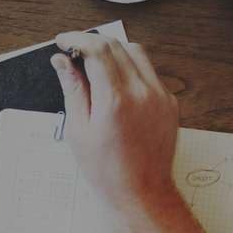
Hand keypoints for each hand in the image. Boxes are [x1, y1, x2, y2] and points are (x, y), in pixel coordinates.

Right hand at [52, 33, 181, 213]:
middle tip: (75, 51)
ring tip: (96, 63)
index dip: (77, 39)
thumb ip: (73, 89)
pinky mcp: (170, 102)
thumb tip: (63, 62)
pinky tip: (118, 82)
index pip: (96, 50)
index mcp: (115, 100)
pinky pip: (150, 71)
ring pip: (136, 52)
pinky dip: (131, 67)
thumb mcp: (79, 131)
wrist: (142, 193)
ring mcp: (160, 96)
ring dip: (113, 49)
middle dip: (92, 42)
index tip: (64, 41)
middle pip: (116, 46)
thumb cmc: (108, 171)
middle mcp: (141, 93)